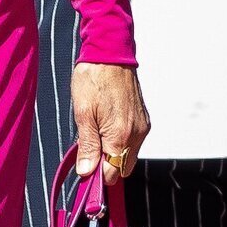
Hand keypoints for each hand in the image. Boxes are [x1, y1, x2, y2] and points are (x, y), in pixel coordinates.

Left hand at [72, 62, 149, 185]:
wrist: (111, 52)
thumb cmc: (93, 78)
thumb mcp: (82, 112)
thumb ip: (87, 145)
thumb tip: (86, 172)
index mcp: (121, 136)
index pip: (112, 174)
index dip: (96, 173)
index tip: (83, 166)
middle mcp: (137, 134)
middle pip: (122, 167)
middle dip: (105, 164)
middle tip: (87, 145)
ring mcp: (142, 126)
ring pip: (128, 155)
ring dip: (112, 151)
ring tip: (96, 129)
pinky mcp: (144, 119)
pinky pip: (133, 140)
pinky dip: (120, 139)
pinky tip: (106, 123)